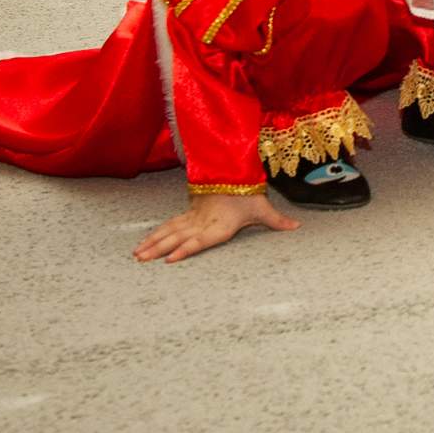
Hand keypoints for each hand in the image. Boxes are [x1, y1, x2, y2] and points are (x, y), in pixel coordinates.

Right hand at [133, 191, 297, 263]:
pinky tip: (144, 243)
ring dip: (153, 242)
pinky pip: (170, 225)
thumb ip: (277, 221)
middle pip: (178, 237)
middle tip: (141, 260)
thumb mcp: (263, 208)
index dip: (186, 249)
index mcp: (220, 225)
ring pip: (170, 231)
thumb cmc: (250, 194)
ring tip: (136, 255)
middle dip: (159, 248)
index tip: (170, 258)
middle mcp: (203, 222)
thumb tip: (297, 227)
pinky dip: (156, 234)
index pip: (200, 239)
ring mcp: (194, 218)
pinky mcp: (189, 213)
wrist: (236, 172)